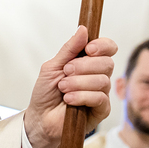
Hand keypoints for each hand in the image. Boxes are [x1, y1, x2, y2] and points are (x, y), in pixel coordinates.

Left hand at [24, 26, 115, 147]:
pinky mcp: (102, 110)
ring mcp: (101, 93)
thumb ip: (69, 49)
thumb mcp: (52, 67)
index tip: (88, 49)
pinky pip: (100, 98)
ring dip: (78, 82)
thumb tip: (83, 29)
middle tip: (66, 72)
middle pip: (107, 63)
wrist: (40, 118)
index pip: (108, 48)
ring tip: (63, 88)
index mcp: (88, 62)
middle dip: (84, 66)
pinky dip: (82, 96)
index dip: (102, 46)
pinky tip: (68, 99)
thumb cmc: (46, 92)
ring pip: (102, 80)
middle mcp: (98, 76)